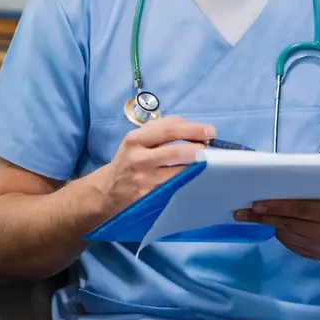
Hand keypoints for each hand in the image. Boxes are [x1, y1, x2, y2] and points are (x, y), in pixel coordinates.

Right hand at [98, 115, 213, 214]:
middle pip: (175, 151)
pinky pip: (175, 185)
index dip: (192, 129)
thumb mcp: (137, 139)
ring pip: (179, 171)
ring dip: (197, 165)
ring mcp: (145, 179)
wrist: (108, 190)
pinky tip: (196, 175)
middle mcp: (139, 158)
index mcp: (136, 139)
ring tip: (207, 160)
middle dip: (198, 148)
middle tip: (211, 146)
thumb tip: (187, 124)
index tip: (209, 131)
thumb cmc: (129, 160)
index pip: (168, 130)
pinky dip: (188, 178)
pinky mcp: (150, 196)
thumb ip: (160, 128)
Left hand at [235, 196, 319, 260]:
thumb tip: (276, 187)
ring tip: (250, 217)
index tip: (256, 205)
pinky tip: (272, 227)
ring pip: (286, 235)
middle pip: (288, 224)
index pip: (299, 209)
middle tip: (241, 213)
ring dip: (268, 226)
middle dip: (263, 218)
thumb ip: (308, 194)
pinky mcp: (312, 256)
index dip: (276, 207)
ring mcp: (318, 247)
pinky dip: (279, 234)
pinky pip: (290, 244)